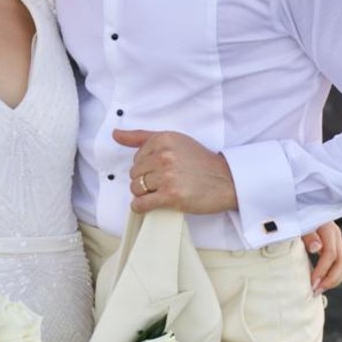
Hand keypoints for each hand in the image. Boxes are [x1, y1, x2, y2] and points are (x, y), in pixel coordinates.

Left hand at [113, 129, 237, 214]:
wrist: (226, 181)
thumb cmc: (199, 162)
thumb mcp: (174, 141)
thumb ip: (142, 137)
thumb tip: (115, 134)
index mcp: (163, 139)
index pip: (136, 157)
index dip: (146, 166)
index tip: (161, 170)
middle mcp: (164, 155)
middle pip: (134, 173)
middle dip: (145, 180)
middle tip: (162, 183)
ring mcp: (167, 176)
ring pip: (136, 188)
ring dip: (143, 194)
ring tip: (159, 193)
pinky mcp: (171, 196)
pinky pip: (141, 204)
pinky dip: (140, 207)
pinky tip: (148, 205)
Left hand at [302, 222, 341, 293]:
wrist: (295, 210)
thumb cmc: (295, 218)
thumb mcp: (298, 224)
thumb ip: (307, 235)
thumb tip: (316, 248)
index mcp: (327, 229)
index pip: (330, 253)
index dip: (323, 270)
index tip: (312, 282)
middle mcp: (335, 234)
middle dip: (331, 278)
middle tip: (317, 290)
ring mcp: (336, 239)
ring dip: (335, 278)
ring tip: (321, 288)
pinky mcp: (334, 245)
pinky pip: (341, 262)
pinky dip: (335, 274)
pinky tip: (324, 281)